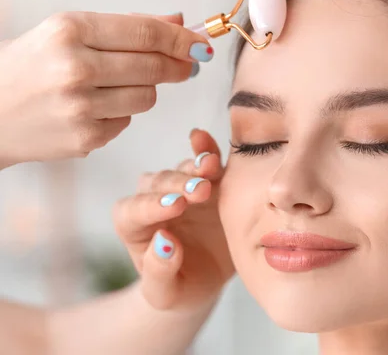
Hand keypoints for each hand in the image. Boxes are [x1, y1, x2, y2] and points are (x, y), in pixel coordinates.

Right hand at [0, 12, 212, 167]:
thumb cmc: (31, 67)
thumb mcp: (68, 33)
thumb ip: (126, 27)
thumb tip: (178, 22)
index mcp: (70, 30)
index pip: (145, 32)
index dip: (182, 39)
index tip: (201, 44)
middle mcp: (75, 67)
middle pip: (153, 66)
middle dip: (179, 66)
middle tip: (187, 66)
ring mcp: (80, 106)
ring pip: (147, 97)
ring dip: (145, 90)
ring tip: (117, 86)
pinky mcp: (85, 137)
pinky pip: (127, 121)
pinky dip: (121, 113)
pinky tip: (95, 108)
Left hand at [113, 129, 232, 310]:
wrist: (205, 280)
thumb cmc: (178, 287)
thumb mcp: (165, 293)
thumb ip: (159, 272)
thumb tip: (165, 242)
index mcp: (134, 227)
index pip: (132, 211)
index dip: (150, 206)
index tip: (174, 208)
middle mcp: (154, 201)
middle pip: (157, 184)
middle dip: (177, 185)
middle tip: (199, 192)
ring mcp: (181, 188)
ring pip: (181, 169)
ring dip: (194, 167)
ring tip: (210, 168)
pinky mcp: (209, 181)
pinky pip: (205, 160)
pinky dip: (204, 148)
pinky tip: (204, 139)